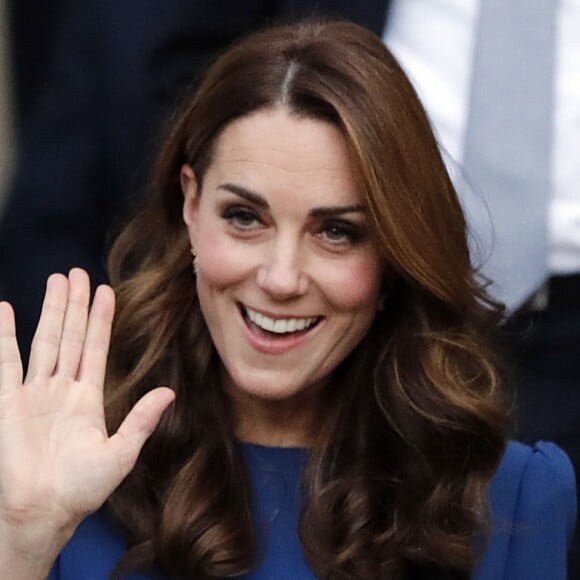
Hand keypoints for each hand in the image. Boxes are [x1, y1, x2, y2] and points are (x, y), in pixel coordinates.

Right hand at [0, 269, 173, 554]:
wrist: (44, 512)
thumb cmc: (82, 489)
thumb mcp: (120, 453)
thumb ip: (141, 420)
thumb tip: (169, 393)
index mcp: (88, 398)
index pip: (96, 348)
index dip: (101, 320)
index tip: (106, 292)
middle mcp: (62, 389)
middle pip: (71, 336)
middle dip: (76, 305)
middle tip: (78, 273)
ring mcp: (34, 394)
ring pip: (45, 340)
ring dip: (51, 311)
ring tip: (57, 280)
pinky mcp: (9, 404)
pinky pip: (5, 363)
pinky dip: (3, 337)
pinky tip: (4, 310)